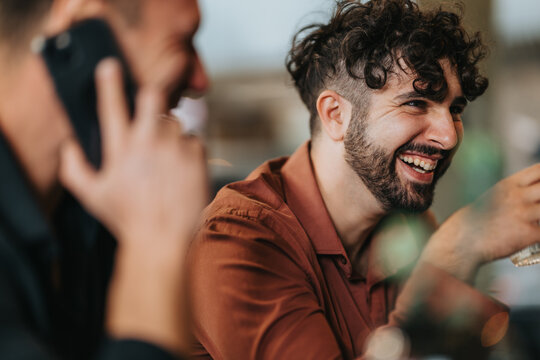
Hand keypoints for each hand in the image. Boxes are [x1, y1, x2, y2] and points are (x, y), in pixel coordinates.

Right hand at [59, 58, 207, 250]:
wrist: (163, 239)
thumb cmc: (127, 219)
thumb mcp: (91, 197)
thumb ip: (74, 168)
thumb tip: (70, 146)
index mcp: (120, 148)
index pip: (112, 105)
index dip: (110, 82)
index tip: (111, 67)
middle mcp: (148, 142)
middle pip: (153, 97)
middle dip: (152, 98)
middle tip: (151, 114)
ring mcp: (175, 148)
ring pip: (176, 121)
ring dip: (171, 133)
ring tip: (167, 158)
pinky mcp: (197, 157)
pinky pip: (196, 140)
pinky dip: (190, 150)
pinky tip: (182, 168)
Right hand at [422, 163, 539, 281]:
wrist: (462, 241)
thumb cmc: (474, 222)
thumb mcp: (492, 197)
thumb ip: (514, 192)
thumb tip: (534, 191)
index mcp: (508, 185)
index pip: (538, 170)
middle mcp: (517, 196)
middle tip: (537, 206)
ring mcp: (523, 214)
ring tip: (533, 219)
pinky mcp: (528, 234)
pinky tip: (533, 236)